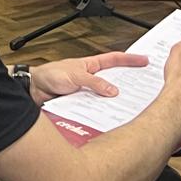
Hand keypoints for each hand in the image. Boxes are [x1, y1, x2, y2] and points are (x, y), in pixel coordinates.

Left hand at [28, 51, 148, 104]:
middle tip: (145, 91)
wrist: (34, 89)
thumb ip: (93, 83)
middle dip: (129, 85)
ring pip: (106, 99)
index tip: (144, 60)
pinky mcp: (82, 105)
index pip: (114, 60)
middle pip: (114, 81)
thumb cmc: (50, 75)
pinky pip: (97, 110)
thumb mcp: (74, 75)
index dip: (130, 60)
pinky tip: (111, 120)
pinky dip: (103, 115)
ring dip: (115, 104)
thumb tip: (113, 91)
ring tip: (131, 110)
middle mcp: (91, 79)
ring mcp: (87, 93)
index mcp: (90, 65)